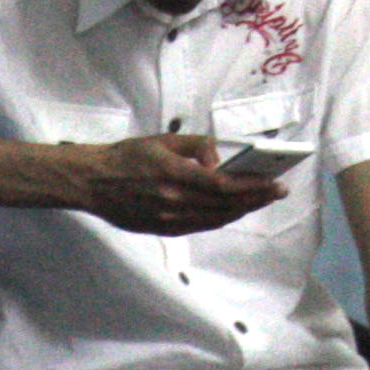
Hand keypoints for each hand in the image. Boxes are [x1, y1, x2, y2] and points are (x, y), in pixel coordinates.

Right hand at [77, 133, 275, 235]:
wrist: (92, 182)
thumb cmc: (126, 157)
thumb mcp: (162, 140)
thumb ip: (196, 145)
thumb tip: (219, 160)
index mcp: (174, 174)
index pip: (224, 185)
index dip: (253, 187)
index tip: (273, 182)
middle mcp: (173, 201)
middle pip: (226, 205)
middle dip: (256, 199)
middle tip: (276, 192)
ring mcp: (168, 219)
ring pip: (217, 219)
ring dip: (242, 211)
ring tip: (260, 201)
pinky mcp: (163, 229)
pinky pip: (201, 226)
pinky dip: (222, 219)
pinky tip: (233, 211)